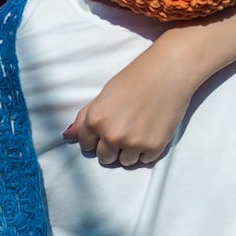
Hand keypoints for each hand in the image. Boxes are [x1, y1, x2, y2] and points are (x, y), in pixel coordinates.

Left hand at [64, 41, 199, 166]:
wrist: (168, 73)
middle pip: (105, 158)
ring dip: (130, 151)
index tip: (105, 132)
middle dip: (111, 148)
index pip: (86, 146)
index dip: (95, 139)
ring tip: (139, 130)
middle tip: (125, 130)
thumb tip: (67, 136)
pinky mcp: (153, 148)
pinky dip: (147, 151)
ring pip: (125, 162)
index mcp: (95, 121)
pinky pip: (144, 160)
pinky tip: (152, 131)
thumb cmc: (135, 78)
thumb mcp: (104, 94)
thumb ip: (85, 117)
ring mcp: (133, 144)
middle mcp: (111, 135)